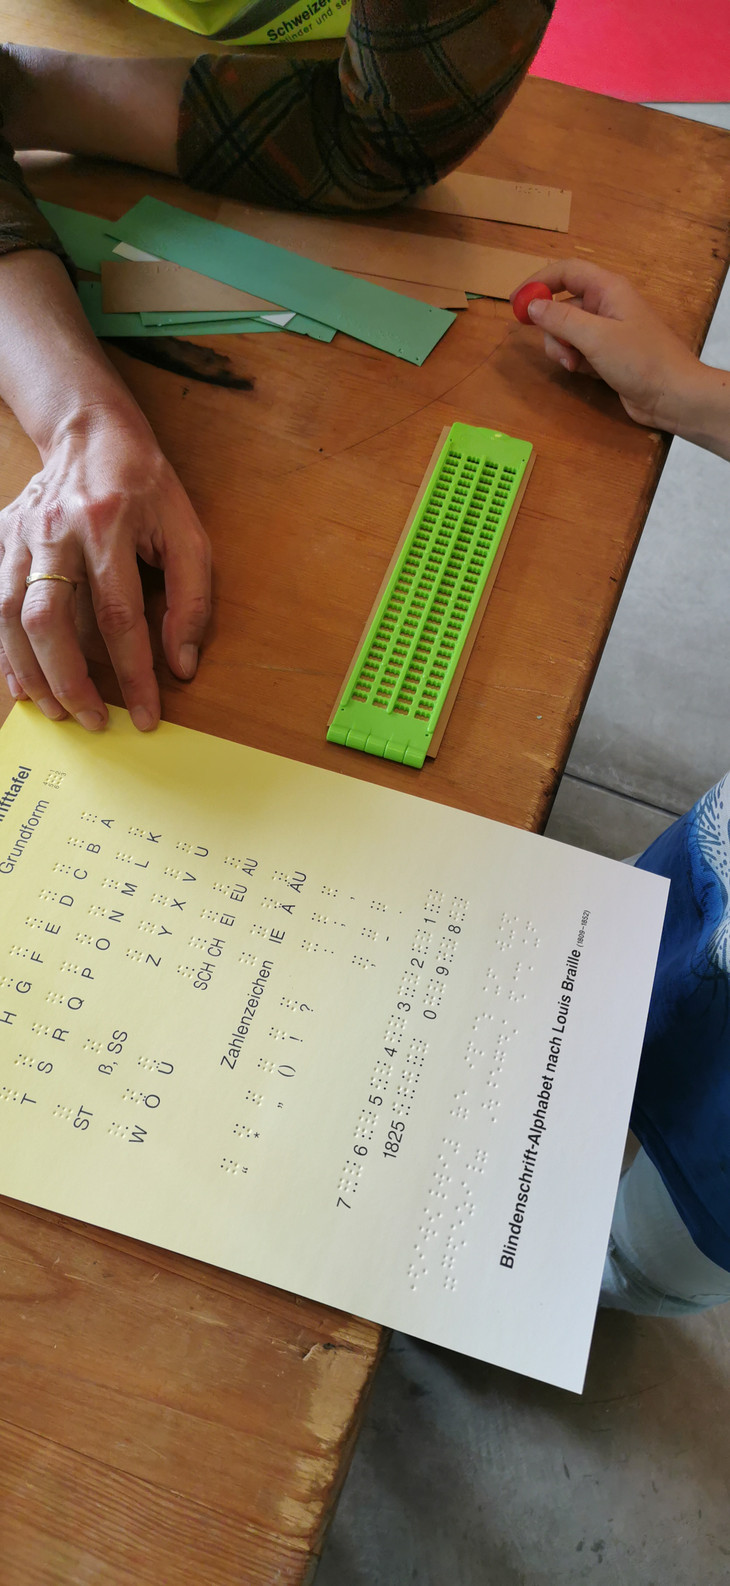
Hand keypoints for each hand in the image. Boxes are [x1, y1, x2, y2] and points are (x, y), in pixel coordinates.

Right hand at [0, 403, 210, 729]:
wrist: (90, 431)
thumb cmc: (145, 486)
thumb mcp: (187, 532)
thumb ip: (191, 599)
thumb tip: (180, 665)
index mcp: (108, 524)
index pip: (118, 617)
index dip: (133, 674)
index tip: (147, 715)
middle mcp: (56, 529)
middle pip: (47, 620)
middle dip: (69, 681)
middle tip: (94, 721)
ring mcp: (20, 533)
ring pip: (8, 615)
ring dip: (30, 672)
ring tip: (57, 711)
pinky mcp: (0, 537)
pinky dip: (3, 650)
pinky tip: (22, 682)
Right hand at [511, 260, 705, 432]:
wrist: (673, 395)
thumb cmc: (640, 360)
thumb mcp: (596, 337)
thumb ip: (561, 319)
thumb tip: (532, 305)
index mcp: (608, 288)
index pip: (566, 271)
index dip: (538, 282)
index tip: (514, 302)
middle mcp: (607, 304)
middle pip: (562, 304)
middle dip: (552, 328)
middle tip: (556, 350)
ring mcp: (608, 330)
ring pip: (567, 331)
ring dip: (562, 349)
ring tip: (574, 366)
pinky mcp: (608, 354)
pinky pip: (579, 349)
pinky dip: (575, 360)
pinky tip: (585, 373)